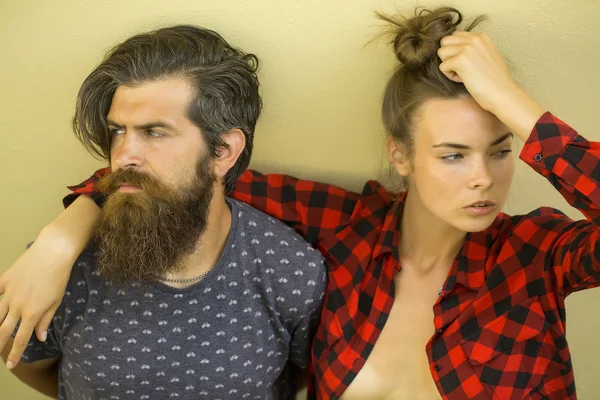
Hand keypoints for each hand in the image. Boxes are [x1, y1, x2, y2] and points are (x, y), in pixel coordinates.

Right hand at [0, 226, 73, 368]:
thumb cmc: (59, 277)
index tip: (10, 365)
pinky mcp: (4, 280)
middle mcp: (17, 305)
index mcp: (32, 313)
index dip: (15, 354)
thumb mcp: (56, 301)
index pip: (20, 339)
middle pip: (2, 331)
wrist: (53, 252)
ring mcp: (8, 292)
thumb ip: (45, 320)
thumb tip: (40, 337)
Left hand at [438, 31, 545, 140]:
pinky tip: (464, 80)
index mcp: (481, 36)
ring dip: (448, 66)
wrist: (502, 93)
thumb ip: (473, 48)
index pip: (455, 35)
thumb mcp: (487, 55)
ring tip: (463, 74)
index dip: (455, 50)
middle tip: (461, 68)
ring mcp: (467, 48)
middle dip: (448, 56)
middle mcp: (474, 39)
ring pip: (441, 52)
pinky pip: (442, 66)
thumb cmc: (495, 80)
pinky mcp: (461, 61)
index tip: (467, 63)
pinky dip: (450, 76)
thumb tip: (454, 48)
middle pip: (445, 42)